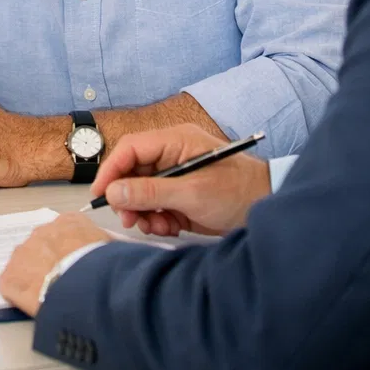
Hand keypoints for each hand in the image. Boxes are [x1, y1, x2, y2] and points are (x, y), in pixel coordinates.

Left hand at [0, 214, 110, 316]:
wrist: (86, 284)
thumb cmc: (105, 266)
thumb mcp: (113, 247)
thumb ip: (104, 245)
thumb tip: (111, 254)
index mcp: (68, 222)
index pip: (65, 232)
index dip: (69, 251)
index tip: (74, 263)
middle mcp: (41, 232)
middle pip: (42, 248)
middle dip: (49, 263)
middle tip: (64, 282)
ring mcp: (22, 254)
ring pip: (24, 266)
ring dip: (34, 278)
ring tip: (50, 295)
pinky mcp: (10, 278)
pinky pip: (11, 287)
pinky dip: (19, 296)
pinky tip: (34, 305)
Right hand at [90, 124, 270, 236]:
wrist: (268, 208)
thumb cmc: (238, 192)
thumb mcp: (193, 193)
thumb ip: (152, 192)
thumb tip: (114, 192)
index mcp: (175, 141)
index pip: (130, 149)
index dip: (111, 170)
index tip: (101, 194)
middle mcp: (172, 155)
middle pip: (132, 173)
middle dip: (129, 198)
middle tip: (130, 220)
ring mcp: (176, 177)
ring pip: (141, 193)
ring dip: (143, 213)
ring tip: (158, 226)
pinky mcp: (180, 197)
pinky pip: (155, 207)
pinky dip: (156, 220)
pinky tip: (170, 228)